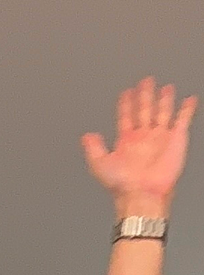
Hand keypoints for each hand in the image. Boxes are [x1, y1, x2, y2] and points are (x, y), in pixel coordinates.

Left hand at [82, 77, 194, 215]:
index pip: (126, 116)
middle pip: (145, 110)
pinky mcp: (176, 139)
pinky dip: (186, 110)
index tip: (126, 92)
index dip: (126, 104)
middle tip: (145, 81)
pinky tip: (188, 100)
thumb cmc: (122, 184)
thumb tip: (86, 136)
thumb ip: (93, 148)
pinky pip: (182, 120)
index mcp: (126, 141)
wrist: (142, 193)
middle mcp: (144, 137)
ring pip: (162, 112)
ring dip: (164, 100)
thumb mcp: (100, 164)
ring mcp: (160, 137)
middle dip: (145, 95)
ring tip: (165, 87)